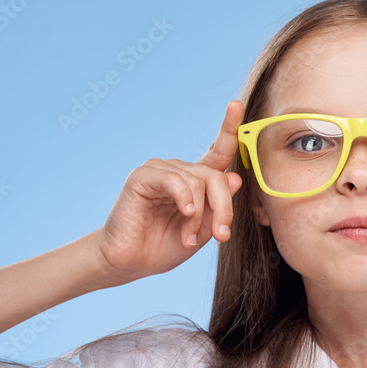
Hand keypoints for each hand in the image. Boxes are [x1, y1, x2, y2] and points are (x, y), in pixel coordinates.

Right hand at [91, 100, 244, 282]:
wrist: (129, 262)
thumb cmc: (164, 246)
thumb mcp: (202, 231)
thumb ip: (218, 206)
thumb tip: (235, 177)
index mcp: (195, 181)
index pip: (217, 152)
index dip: (229, 129)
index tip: (237, 105)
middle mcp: (179, 171)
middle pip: (215, 176)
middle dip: (224, 208)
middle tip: (221, 236)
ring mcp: (160, 170)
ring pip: (198, 182)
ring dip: (199, 215)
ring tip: (188, 238)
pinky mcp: (143, 176)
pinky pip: (175, 181)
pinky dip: (185, 199)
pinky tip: (185, 214)